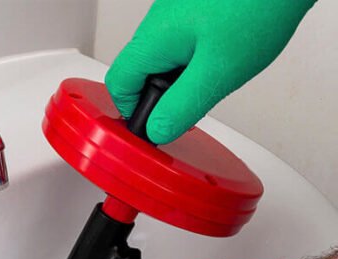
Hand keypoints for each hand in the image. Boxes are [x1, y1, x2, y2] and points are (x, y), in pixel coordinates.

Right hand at [105, 0, 315, 143]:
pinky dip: (197, 56)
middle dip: (163, 94)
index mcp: (152, 39)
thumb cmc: (257, 10)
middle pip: (139, 71)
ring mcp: (174, 11)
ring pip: (163, 57)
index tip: (156, 125)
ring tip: (216, 74)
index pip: (118, 84)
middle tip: (194, 102)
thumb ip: (181, 106)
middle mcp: (156, 21)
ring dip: (182, 75)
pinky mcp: (193, 7)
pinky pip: (182, 41)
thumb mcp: (217, 73)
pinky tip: (224, 55)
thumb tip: (158, 130)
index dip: (133, 111)